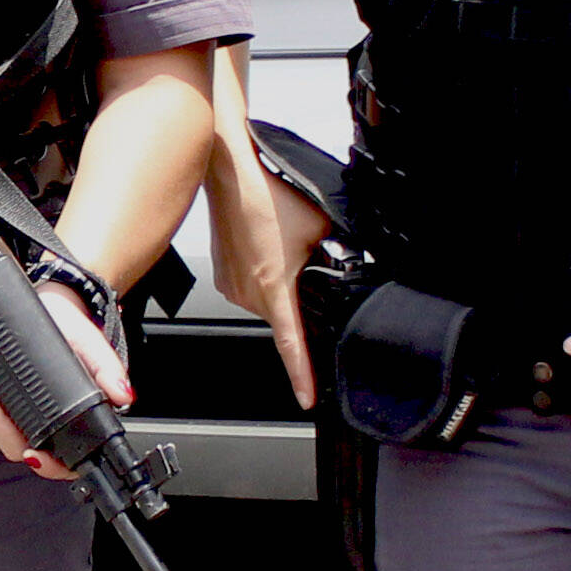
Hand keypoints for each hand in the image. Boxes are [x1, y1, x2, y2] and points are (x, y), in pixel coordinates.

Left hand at [0, 281, 126, 479]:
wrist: (55, 309)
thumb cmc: (74, 332)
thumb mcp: (93, 346)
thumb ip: (108, 370)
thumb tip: (122, 394)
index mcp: (76, 422)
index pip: (63, 462)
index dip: (47, 465)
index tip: (32, 453)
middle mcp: (49, 426)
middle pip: (20, 449)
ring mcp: (24, 417)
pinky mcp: (5, 403)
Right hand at [202, 159, 331, 404]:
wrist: (229, 173)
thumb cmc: (269, 195)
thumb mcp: (321, 227)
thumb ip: (337, 253)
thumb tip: (347, 264)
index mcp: (275, 289)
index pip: (291, 345)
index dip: (302, 375)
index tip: (307, 398)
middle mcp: (249, 294)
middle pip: (284, 316)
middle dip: (298, 298)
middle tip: (301, 260)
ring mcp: (232, 286)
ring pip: (268, 299)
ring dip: (280, 282)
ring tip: (279, 245)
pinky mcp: (222, 274)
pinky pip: (251, 286)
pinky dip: (263, 272)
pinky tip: (265, 245)